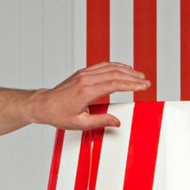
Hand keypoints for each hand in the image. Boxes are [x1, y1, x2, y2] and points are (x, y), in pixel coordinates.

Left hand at [30, 62, 150, 130]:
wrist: (43, 105)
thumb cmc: (58, 115)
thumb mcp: (80, 123)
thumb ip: (101, 121)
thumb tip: (117, 122)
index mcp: (87, 91)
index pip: (115, 84)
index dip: (131, 84)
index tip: (143, 86)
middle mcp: (86, 79)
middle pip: (115, 73)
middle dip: (133, 77)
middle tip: (146, 81)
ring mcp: (84, 74)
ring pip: (110, 67)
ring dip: (126, 70)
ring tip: (139, 75)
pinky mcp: (82, 73)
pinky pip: (102, 66)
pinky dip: (115, 66)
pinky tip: (123, 69)